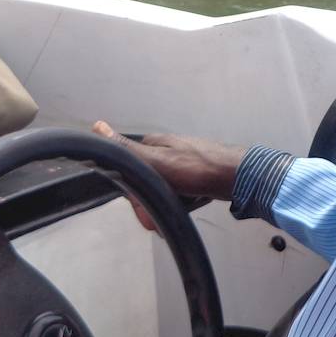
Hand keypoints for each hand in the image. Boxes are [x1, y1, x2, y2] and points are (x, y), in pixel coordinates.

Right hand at [92, 121, 245, 230]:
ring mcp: (182, 162)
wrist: (239, 177)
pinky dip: (185, 202)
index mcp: (153, 144)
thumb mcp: (156, 161)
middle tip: (172, 210)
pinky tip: (194, 203)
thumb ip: (127, 149)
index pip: (129, 173)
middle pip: (147, 184)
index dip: (135, 194)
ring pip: (164, 192)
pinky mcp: (196, 175)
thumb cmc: (195, 168)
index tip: (147, 206)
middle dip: (156, 202)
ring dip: (172, 204)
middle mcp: (166, 150)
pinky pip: (181, 194)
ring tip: (186, 206)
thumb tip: (96, 125)